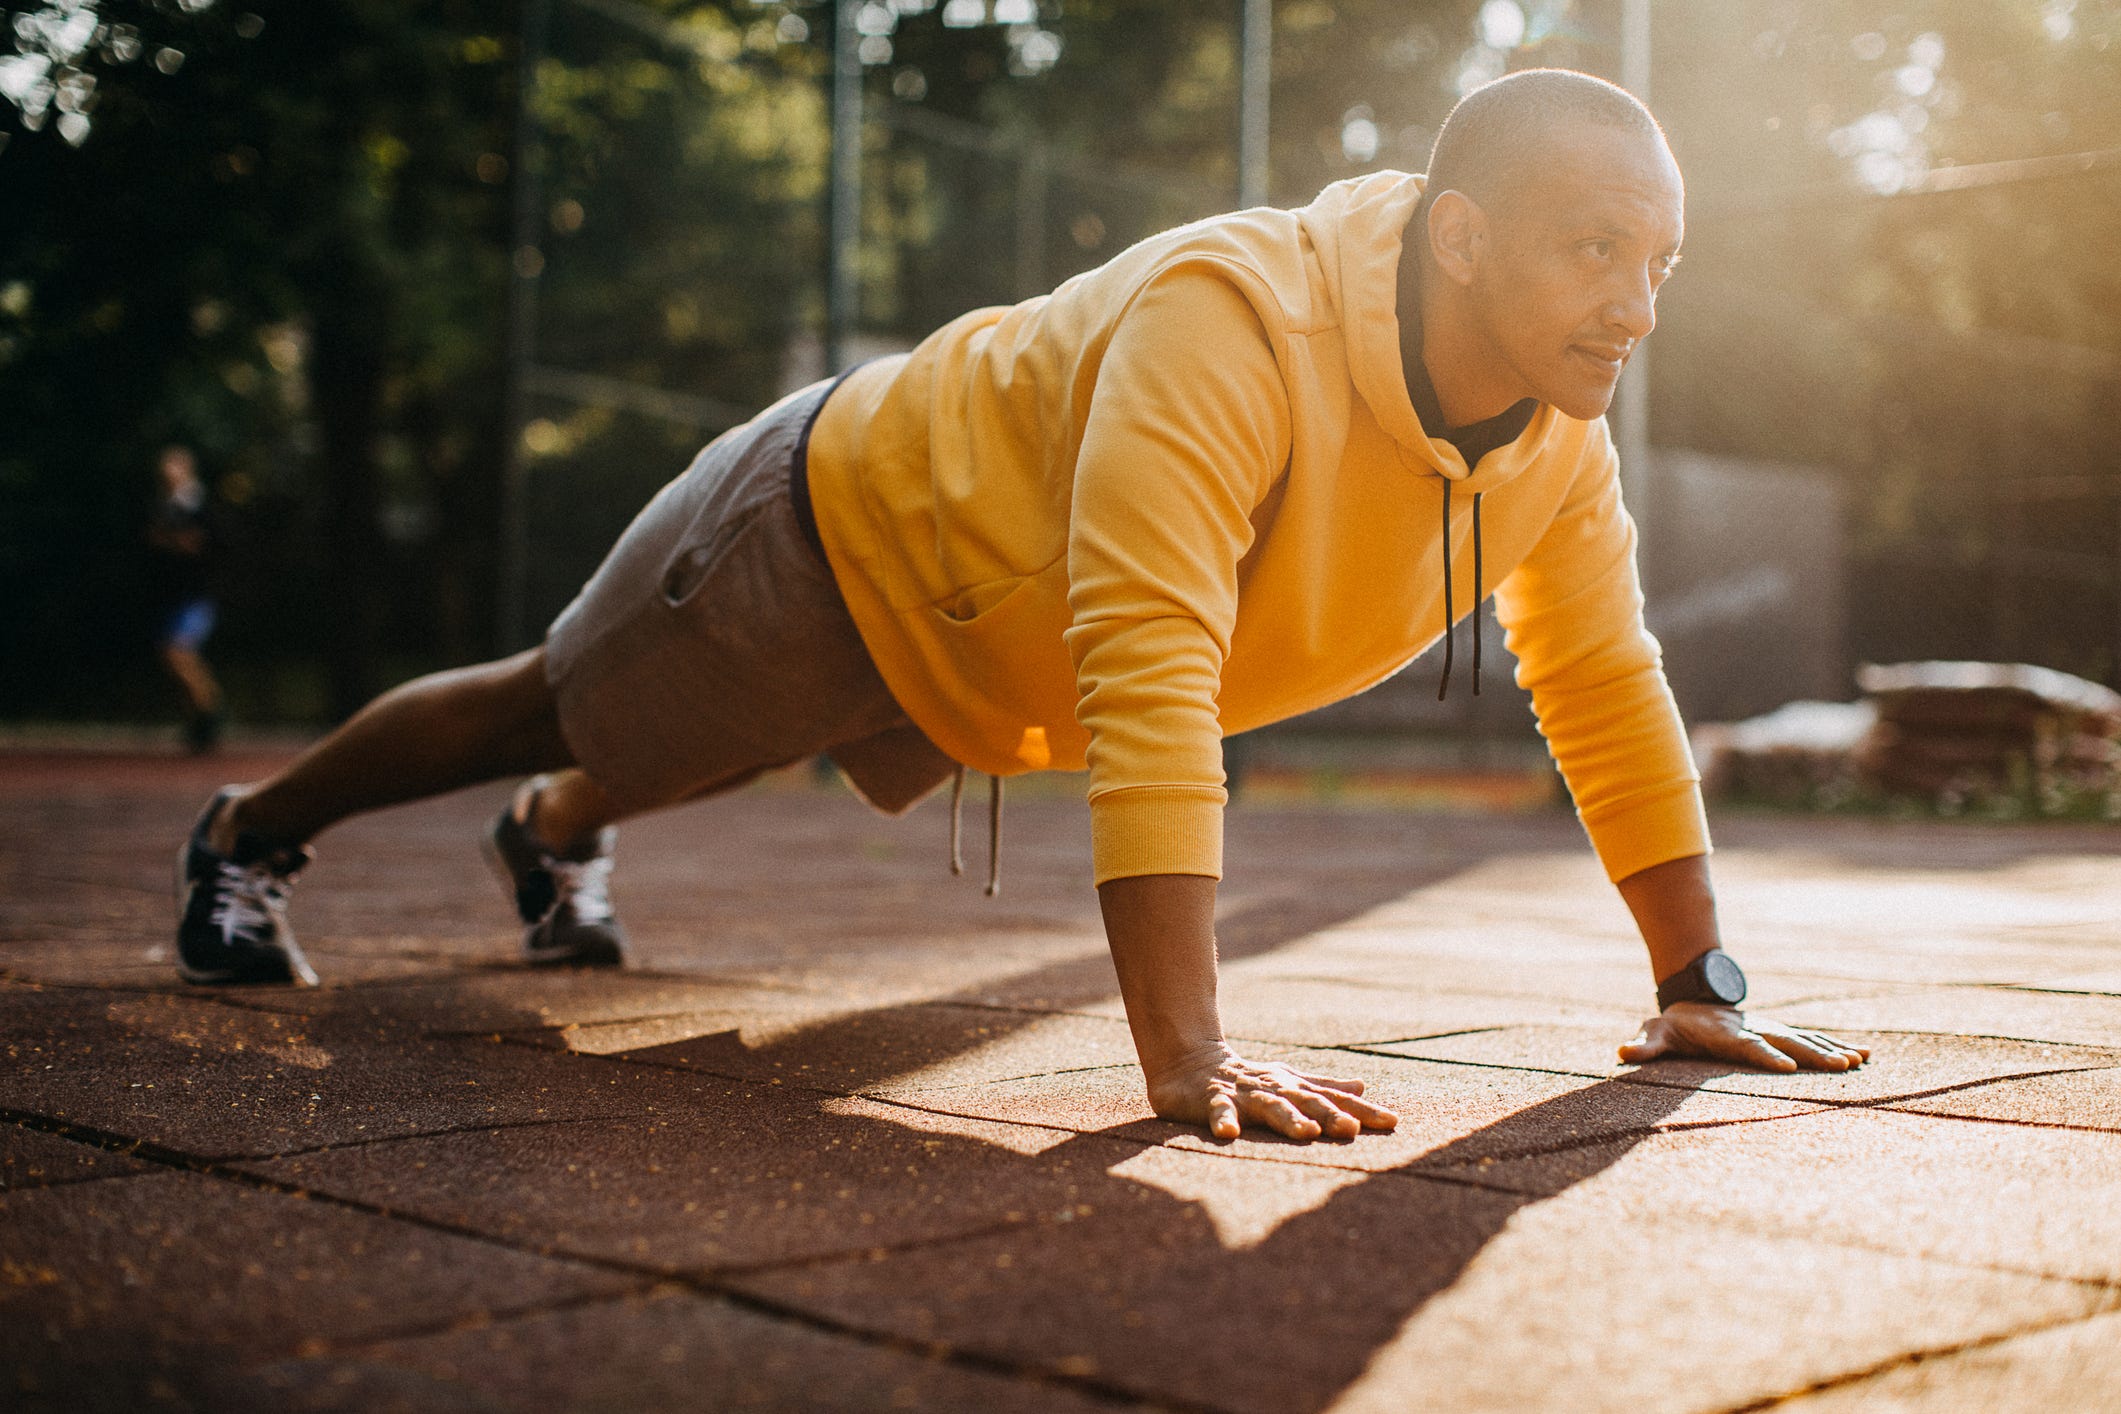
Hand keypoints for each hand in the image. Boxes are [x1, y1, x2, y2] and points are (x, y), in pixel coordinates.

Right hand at [1147, 1043, 1398, 1141]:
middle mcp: (1274, 1088)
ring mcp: (1244, 1094)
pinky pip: (1219, 1110)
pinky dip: (1223, 1120)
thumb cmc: (1246, 1079)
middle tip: (1352, 1131)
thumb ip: (1323, 1087)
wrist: (1189, 1061)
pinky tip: (1229, 1134)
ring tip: (1307, 1134)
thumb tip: (1363, 1087)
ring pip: (1270, 1106)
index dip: (1362, 1111)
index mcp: (1293, 1086)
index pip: (1333, 1099)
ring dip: (1288, 1119)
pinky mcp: (1211, 1100)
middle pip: (1307, 1102)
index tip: (1393, 1122)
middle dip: (1331, 1115)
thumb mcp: (1287, 1082)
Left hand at [1619, 1003, 1870, 1072]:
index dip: (1766, 1055)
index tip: (1788, 1068)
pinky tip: (1865, 1056)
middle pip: (1787, 1042)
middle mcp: (1755, 1029)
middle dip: (1813, 1055)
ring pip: (1806, 1040)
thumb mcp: (1656, 1032)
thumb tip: (1621, 1051)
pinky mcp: (1782, 1033)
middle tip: (1840, 1067)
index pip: (1748, 1046)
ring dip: (1831, 1050)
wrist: (1694, 999)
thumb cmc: (1673, 1025)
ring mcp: (1772, 1029)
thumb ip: (1645, 1046)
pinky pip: (1814, 1039)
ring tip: (1858, 1062)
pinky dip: (1838, 1046)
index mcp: (1726, 1034)